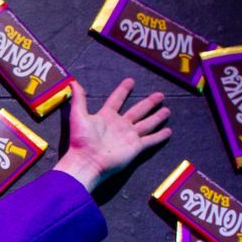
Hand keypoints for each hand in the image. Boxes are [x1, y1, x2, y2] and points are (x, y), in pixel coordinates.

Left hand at [54, 78, 172, 191]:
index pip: (117, 100)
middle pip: (138, 110)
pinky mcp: (136, 147)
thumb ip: (79, 99)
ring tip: (167, 110)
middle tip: (160, 95)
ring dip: (157, 117)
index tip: (130, 81)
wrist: (87, 161)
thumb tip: (73, 82)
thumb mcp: (78, 115)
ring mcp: (129, 136)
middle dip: (149, 103)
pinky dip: (160, 136)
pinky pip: (150, 140)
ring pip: (147, 123)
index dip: (123, 90)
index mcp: (106, 116)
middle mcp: (120, 125)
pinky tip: (168, 131)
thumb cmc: (82, 140)